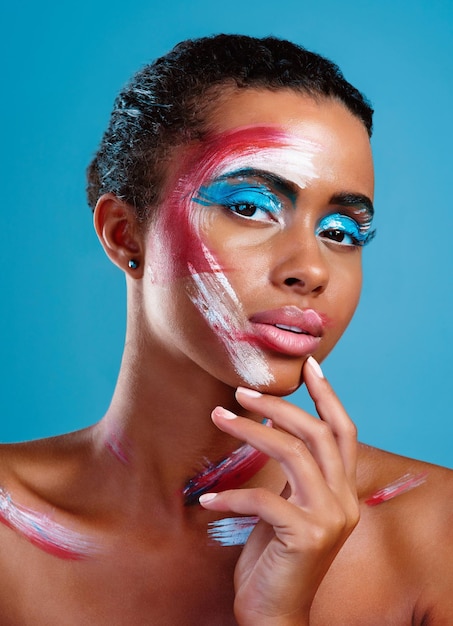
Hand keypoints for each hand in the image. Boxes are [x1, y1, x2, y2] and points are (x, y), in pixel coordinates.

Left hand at [199, 357, 358, 625]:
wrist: (274, 613)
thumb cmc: (274, 554)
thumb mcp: (287, 503)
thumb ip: (292, 470)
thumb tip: (269, 422)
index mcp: (343, 489)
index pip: (342, 431)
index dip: (328, 395)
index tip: (309, 364)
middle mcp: (344, 501)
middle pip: (317, 434)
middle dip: (278, 405)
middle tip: (241, 391)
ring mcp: (329, 519)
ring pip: (293, 454)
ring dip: (250, 431)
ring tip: (217, 417)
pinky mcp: (306, 538)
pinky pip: (264, 500)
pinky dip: (233, 494)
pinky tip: (208, 497)